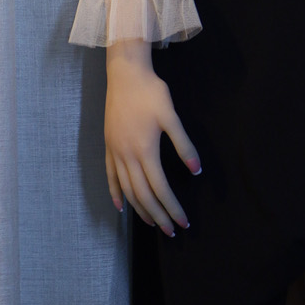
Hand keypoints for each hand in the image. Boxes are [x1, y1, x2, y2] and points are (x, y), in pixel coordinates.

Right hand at [104, 40, 200, 235]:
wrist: (124, 73)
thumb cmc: (151, 92)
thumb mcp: (171, 117)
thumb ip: (184, 144)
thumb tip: (196, 170)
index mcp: (145, 150)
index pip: (160, 189)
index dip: (172, 208)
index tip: (183, 222)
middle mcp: (127, 156)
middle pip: (143, 195)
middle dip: (158, 216)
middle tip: (172, 231)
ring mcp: (115, 152)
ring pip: (126, 190)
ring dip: (139, 210)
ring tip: (152, 223)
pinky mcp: (109, 146)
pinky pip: (111, 177)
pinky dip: (116, 194)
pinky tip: (121, 207)